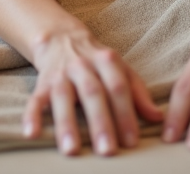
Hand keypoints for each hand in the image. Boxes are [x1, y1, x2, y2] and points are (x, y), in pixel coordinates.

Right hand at [23, 23, 162, 155]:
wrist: (61, 38)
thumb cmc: (97, 61)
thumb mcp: (121, 69)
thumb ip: (139, 94)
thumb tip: (158, 118)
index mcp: (107, 61)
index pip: (119, 87)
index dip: (126, 114)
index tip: (132, 141)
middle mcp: (83, 66)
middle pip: (93, 93)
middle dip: (100, 122)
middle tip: (107, 151)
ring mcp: (61, 74)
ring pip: (63, 97)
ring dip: (66, 124)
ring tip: (72, 150)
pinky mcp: (42, 82)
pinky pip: (35, 99)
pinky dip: (31, 116)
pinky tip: (31, 134)